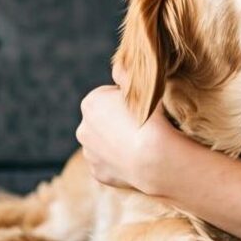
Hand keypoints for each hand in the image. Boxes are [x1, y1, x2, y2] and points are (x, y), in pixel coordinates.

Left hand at [76, 64, 175, 192]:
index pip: (110, 98)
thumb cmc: (154, 120)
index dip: (129, 103)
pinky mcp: (98, 174)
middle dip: (118, 124)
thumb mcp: (143, 88)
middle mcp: (83, 129)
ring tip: (142, 146)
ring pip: (105, 145)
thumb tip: (117, 66)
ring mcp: (89, 154)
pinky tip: (138, 160)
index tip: (144, 110)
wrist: (157, 159)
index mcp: (91, 103)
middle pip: (104, 122)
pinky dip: (121, 163)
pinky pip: (110, 165)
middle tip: (143, 127)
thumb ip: (126, 74)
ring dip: (119, 144)